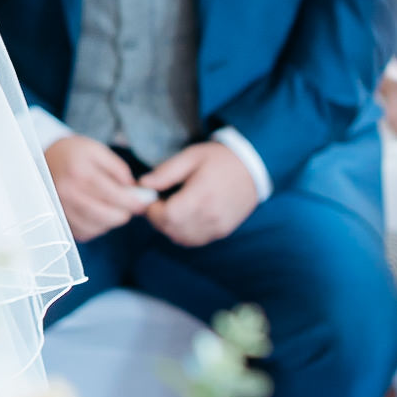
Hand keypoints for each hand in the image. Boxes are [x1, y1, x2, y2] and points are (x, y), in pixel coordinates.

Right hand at [44, 135, 153, 242]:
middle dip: (124, 213)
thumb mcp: (97, 150)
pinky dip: (96, 227)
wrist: (41, 160)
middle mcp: (67, 193)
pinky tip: (95, 213)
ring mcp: (60, 210)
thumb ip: (118, 169)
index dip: (135, 202)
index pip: (116, 196)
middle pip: (108, 216)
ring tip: (109, 206)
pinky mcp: (58, 222)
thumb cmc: (72, 154)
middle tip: (127, 205)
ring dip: (110, 220)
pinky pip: (85, 233)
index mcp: (79, 173)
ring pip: (98, 227)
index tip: (144, 201)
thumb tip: (134, 191)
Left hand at [142, 142, 260, 246]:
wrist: (253, 166)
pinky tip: (185, 217)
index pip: (167, 216)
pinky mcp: (223, 231)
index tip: (153, 198)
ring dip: (170, 227)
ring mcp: (218, 226)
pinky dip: (184, 233)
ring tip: (172, 208)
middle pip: (172, 230)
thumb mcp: (190, 157)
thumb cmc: (220, 158)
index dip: (153, 210)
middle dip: (159, 219)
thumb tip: (143, 184)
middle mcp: (210, 216)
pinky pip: (196, 240)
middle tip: (160, 202)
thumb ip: (165, 172)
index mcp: (201, 196)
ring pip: (182, 238)